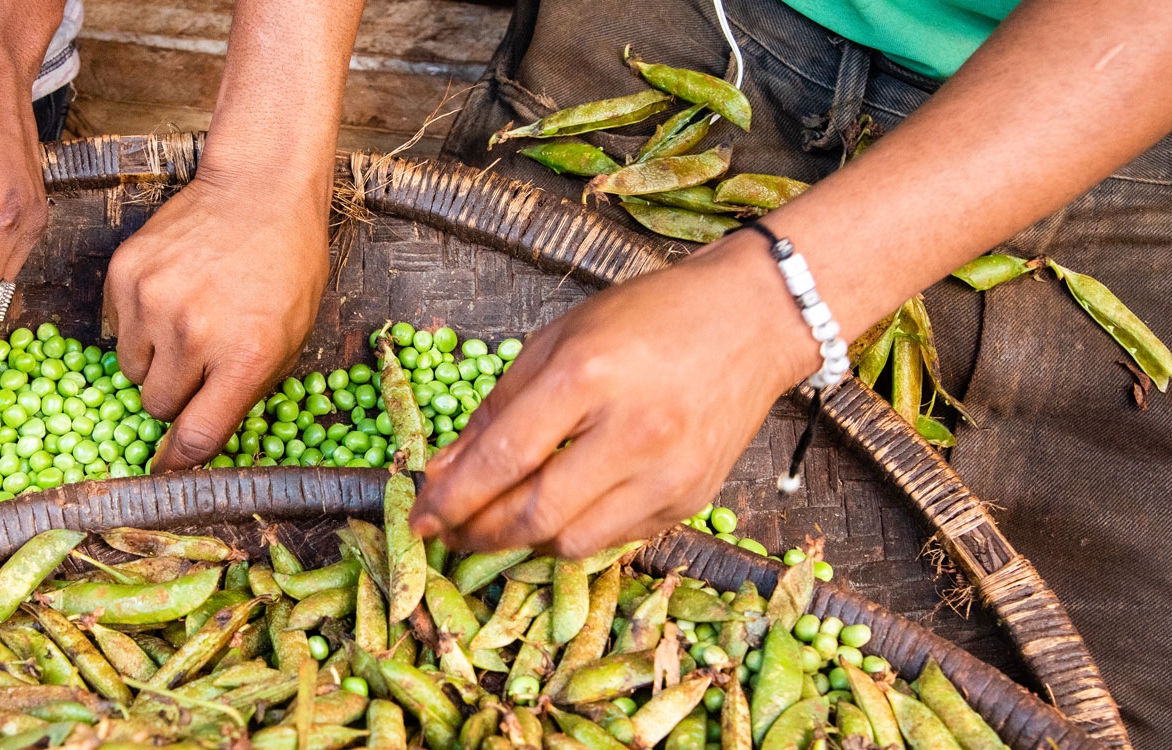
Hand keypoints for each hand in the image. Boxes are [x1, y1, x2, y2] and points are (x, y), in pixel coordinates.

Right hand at [104, 173, 330, 469]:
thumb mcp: (291, 339)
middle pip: (158, 405)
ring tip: (183, 326)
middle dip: (175, 397)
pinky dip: (137, 325)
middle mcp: (194, 333)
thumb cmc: (286, 267)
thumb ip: (246, 391)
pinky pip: (116, 329)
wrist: (258, 190)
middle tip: (196, 367)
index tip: (167, 470)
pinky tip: (168, 297)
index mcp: (246, 356)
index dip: (178, 463)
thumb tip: (202, 440)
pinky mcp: (125, 274)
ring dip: (153, 361)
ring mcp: (154, 301)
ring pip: (131, 370)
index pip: (197, 435)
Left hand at [411, 235, 817, 558]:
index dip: (451, 498)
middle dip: (478, 533)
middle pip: (534, 515)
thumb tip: (444, 472)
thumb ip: (498, 409)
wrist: (752, 320)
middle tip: (450, 532)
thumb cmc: (646, 319)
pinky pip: (615, 539)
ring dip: (524, 539)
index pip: (503, 459)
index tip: (419, 518)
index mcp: (589, 377)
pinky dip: (576, 532)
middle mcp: (634, 432)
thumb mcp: (556, 341)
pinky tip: (562, 508)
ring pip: (573, 543)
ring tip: (500, 520)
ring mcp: (669, 473)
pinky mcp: (691, 500)